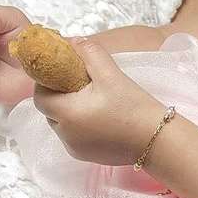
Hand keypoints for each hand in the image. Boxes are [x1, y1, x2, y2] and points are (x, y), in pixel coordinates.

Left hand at [31, 40, 167, 165]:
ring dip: (68, 111)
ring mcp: (75, 148)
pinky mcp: (86, 156)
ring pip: (60, 125)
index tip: (63, 73)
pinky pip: (73, 137)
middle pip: (49, 111)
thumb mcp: (111, 73)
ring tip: (91, 100)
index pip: (40, 96)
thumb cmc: (134, 106)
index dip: (46, 83)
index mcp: (67, 114)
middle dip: (58, 96)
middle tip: (79, 84)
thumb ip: (89, 52)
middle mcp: (65, 135)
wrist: (157, 139)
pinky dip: (79, 125)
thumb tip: (72, 41)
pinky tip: (99, 117)